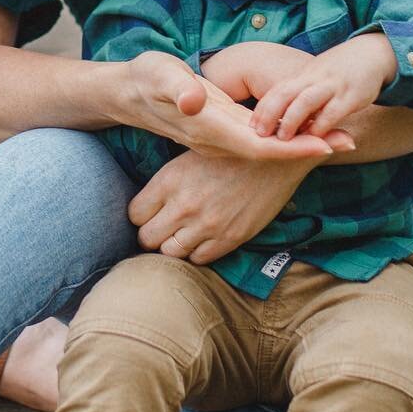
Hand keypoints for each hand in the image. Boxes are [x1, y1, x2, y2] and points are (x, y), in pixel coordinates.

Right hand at [123, 51, 339, 162]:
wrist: (130, 96)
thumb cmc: (146, 80)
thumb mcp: (159, 76)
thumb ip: (177, 89)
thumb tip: (194, 102)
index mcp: (210, 128)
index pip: (258, 145)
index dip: (292, 146)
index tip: (324, 144)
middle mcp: (219, 140)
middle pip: (271, 150)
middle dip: (310, 147)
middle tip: (350, 140)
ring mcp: (223, 138)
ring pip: (270, 146)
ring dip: (303, 142)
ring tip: (339, 135)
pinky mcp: (225, 129)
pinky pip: (261, 138)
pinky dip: (287, 136)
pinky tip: (308, 129)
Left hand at [129, 149, 312, 263]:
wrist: (277, 156)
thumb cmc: (231, 151)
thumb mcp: (191, 153)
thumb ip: (167, 181)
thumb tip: (147, 203)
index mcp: (170, 180)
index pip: (134, 214)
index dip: (141, 214)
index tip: (150, 212)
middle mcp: (184, 206)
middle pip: (146, 238)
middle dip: (152, 233)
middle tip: (164, 226)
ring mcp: (207, 226)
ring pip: (169, 253)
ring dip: (172, 245)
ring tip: (182, 234)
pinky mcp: (229, 239)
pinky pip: (198, 260)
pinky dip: (196, 253)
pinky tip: (202, 238)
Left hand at [250, 34, 396, 141]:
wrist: (375, 53)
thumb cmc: (341, 70)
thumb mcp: (318, 76)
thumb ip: (301, 92)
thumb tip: (281, 115)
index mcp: (304, 74)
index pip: (277, 89)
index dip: (263, 107)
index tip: (251, 125)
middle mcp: (315, 78)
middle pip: (285, 93)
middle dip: (269, 113)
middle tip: (259, 134)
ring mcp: (332, 86)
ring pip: (305, 101)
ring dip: (291, 120)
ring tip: (282, 139)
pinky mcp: (351, 96)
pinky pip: (332, 112)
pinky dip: (321, 126)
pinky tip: (314, 138)